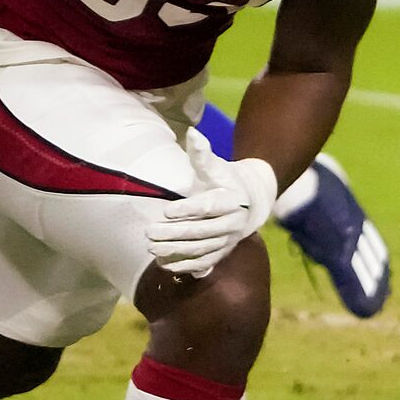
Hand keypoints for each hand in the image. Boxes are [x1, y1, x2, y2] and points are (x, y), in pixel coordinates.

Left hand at [148, 147, 275, 278]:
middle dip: (174, 233)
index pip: (209, 207)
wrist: (250, 202)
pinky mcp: (223, 253)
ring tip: (152, 248)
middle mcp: (234, 223)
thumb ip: (202, 154)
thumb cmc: (224, 182)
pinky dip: (185, 266)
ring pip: (202, 248)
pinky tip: (165, 264)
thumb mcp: (215, 167)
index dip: (188, 210)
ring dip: (176, 251)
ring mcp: (229, 240)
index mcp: (233, 200)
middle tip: (149, 232)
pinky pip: (205, 262)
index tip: (166, 210)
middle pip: (202, 231)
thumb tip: (192, 132)